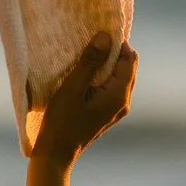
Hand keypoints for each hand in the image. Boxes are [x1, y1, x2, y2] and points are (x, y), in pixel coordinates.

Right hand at [31, 32, 138, 166]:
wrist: (56, 153)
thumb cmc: (62, 121)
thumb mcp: (73, 87)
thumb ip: (90, 62)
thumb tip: (105, 37)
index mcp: (119, 95)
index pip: (129, 60)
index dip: (118, 43)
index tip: (101, 32)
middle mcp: (123, 103)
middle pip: (128, 68)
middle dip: (115, 52)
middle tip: (95, 39)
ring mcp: (117, 110)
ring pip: (120, 78)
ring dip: (109, 64)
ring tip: (91, 53)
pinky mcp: (107, 113)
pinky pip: (113, 87)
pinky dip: (104, 76)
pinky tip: (89, 72)